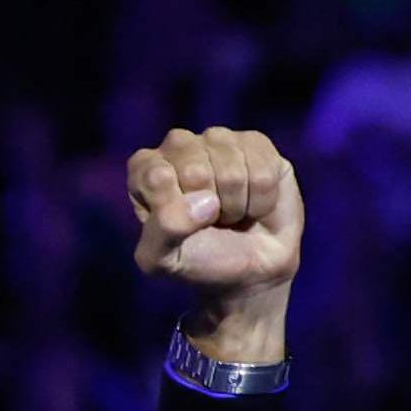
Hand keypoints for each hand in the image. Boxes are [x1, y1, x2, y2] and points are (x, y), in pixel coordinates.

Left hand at [128, 124, 300, 368]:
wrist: (249, 270)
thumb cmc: (198, 260)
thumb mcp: (162, 259)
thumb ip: (164, 230)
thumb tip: (204, 201)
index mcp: (145, 169)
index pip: (155, 176)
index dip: (174, 208)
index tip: (180, 224)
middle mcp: (179, 146)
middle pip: (195, 170)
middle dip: (208, 208)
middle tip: (210, 221)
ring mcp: (219, 141)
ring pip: (232, 170)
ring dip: (236, 205)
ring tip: (231, 213)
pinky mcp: (257, 144)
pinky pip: (265, 170)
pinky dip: (262, 199)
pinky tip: (254, 203)